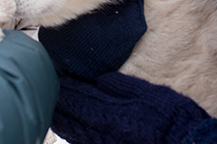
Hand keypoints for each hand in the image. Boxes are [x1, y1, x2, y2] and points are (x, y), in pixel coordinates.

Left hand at [51, 71, 209, 143]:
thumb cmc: (173, 118)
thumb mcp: (151, 93)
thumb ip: (123, 86)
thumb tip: (100, 79)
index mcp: (115, 113)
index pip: (81, 99)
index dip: (66, 89)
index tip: (52, 79)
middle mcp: (106, 132)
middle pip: (75, 117)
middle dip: (59, 105)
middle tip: (43, 92)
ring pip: (77, 133)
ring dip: (63, 121)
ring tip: (51, 111)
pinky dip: (75, 137)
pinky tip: (70, 133)